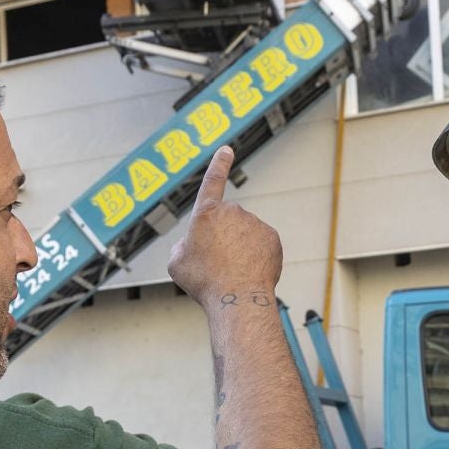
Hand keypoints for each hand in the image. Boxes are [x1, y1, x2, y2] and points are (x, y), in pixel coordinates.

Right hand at [168, 147, 282, 307]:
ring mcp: (254, 223)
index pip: (212, 181)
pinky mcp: (271, 236)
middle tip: (217, 264)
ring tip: (233, 272)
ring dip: (239, 248)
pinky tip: (249, 271)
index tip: (227, 149)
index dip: (219, 164)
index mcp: (206, 213)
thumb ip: (183, 246)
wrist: (237, 299)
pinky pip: (261, 243)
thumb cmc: (204, 282)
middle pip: (226, 222)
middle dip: (223, 237)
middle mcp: (232, 211)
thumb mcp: (177, 264)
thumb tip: (193, 243)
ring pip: (245, 233)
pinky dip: (255, 255)